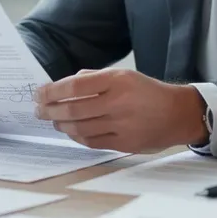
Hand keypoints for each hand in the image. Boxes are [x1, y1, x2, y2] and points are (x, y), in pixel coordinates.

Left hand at [34, 68, 206, 152]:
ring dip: (61, 125)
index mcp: (117, 80)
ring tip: (53, 121)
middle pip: (73, 109)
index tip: (39, 93)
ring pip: (80, 127)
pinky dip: (77, 137)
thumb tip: (62, 86)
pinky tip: (71, 132)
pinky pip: (92, 141)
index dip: (52, 91)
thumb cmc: (146, 91)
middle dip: (50, 110)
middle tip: (39, 110)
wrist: (178, 113)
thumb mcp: (123, 74)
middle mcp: (118, 102)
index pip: (75, 86)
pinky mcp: (124, 143)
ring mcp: (122, 125)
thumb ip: (93, 78)